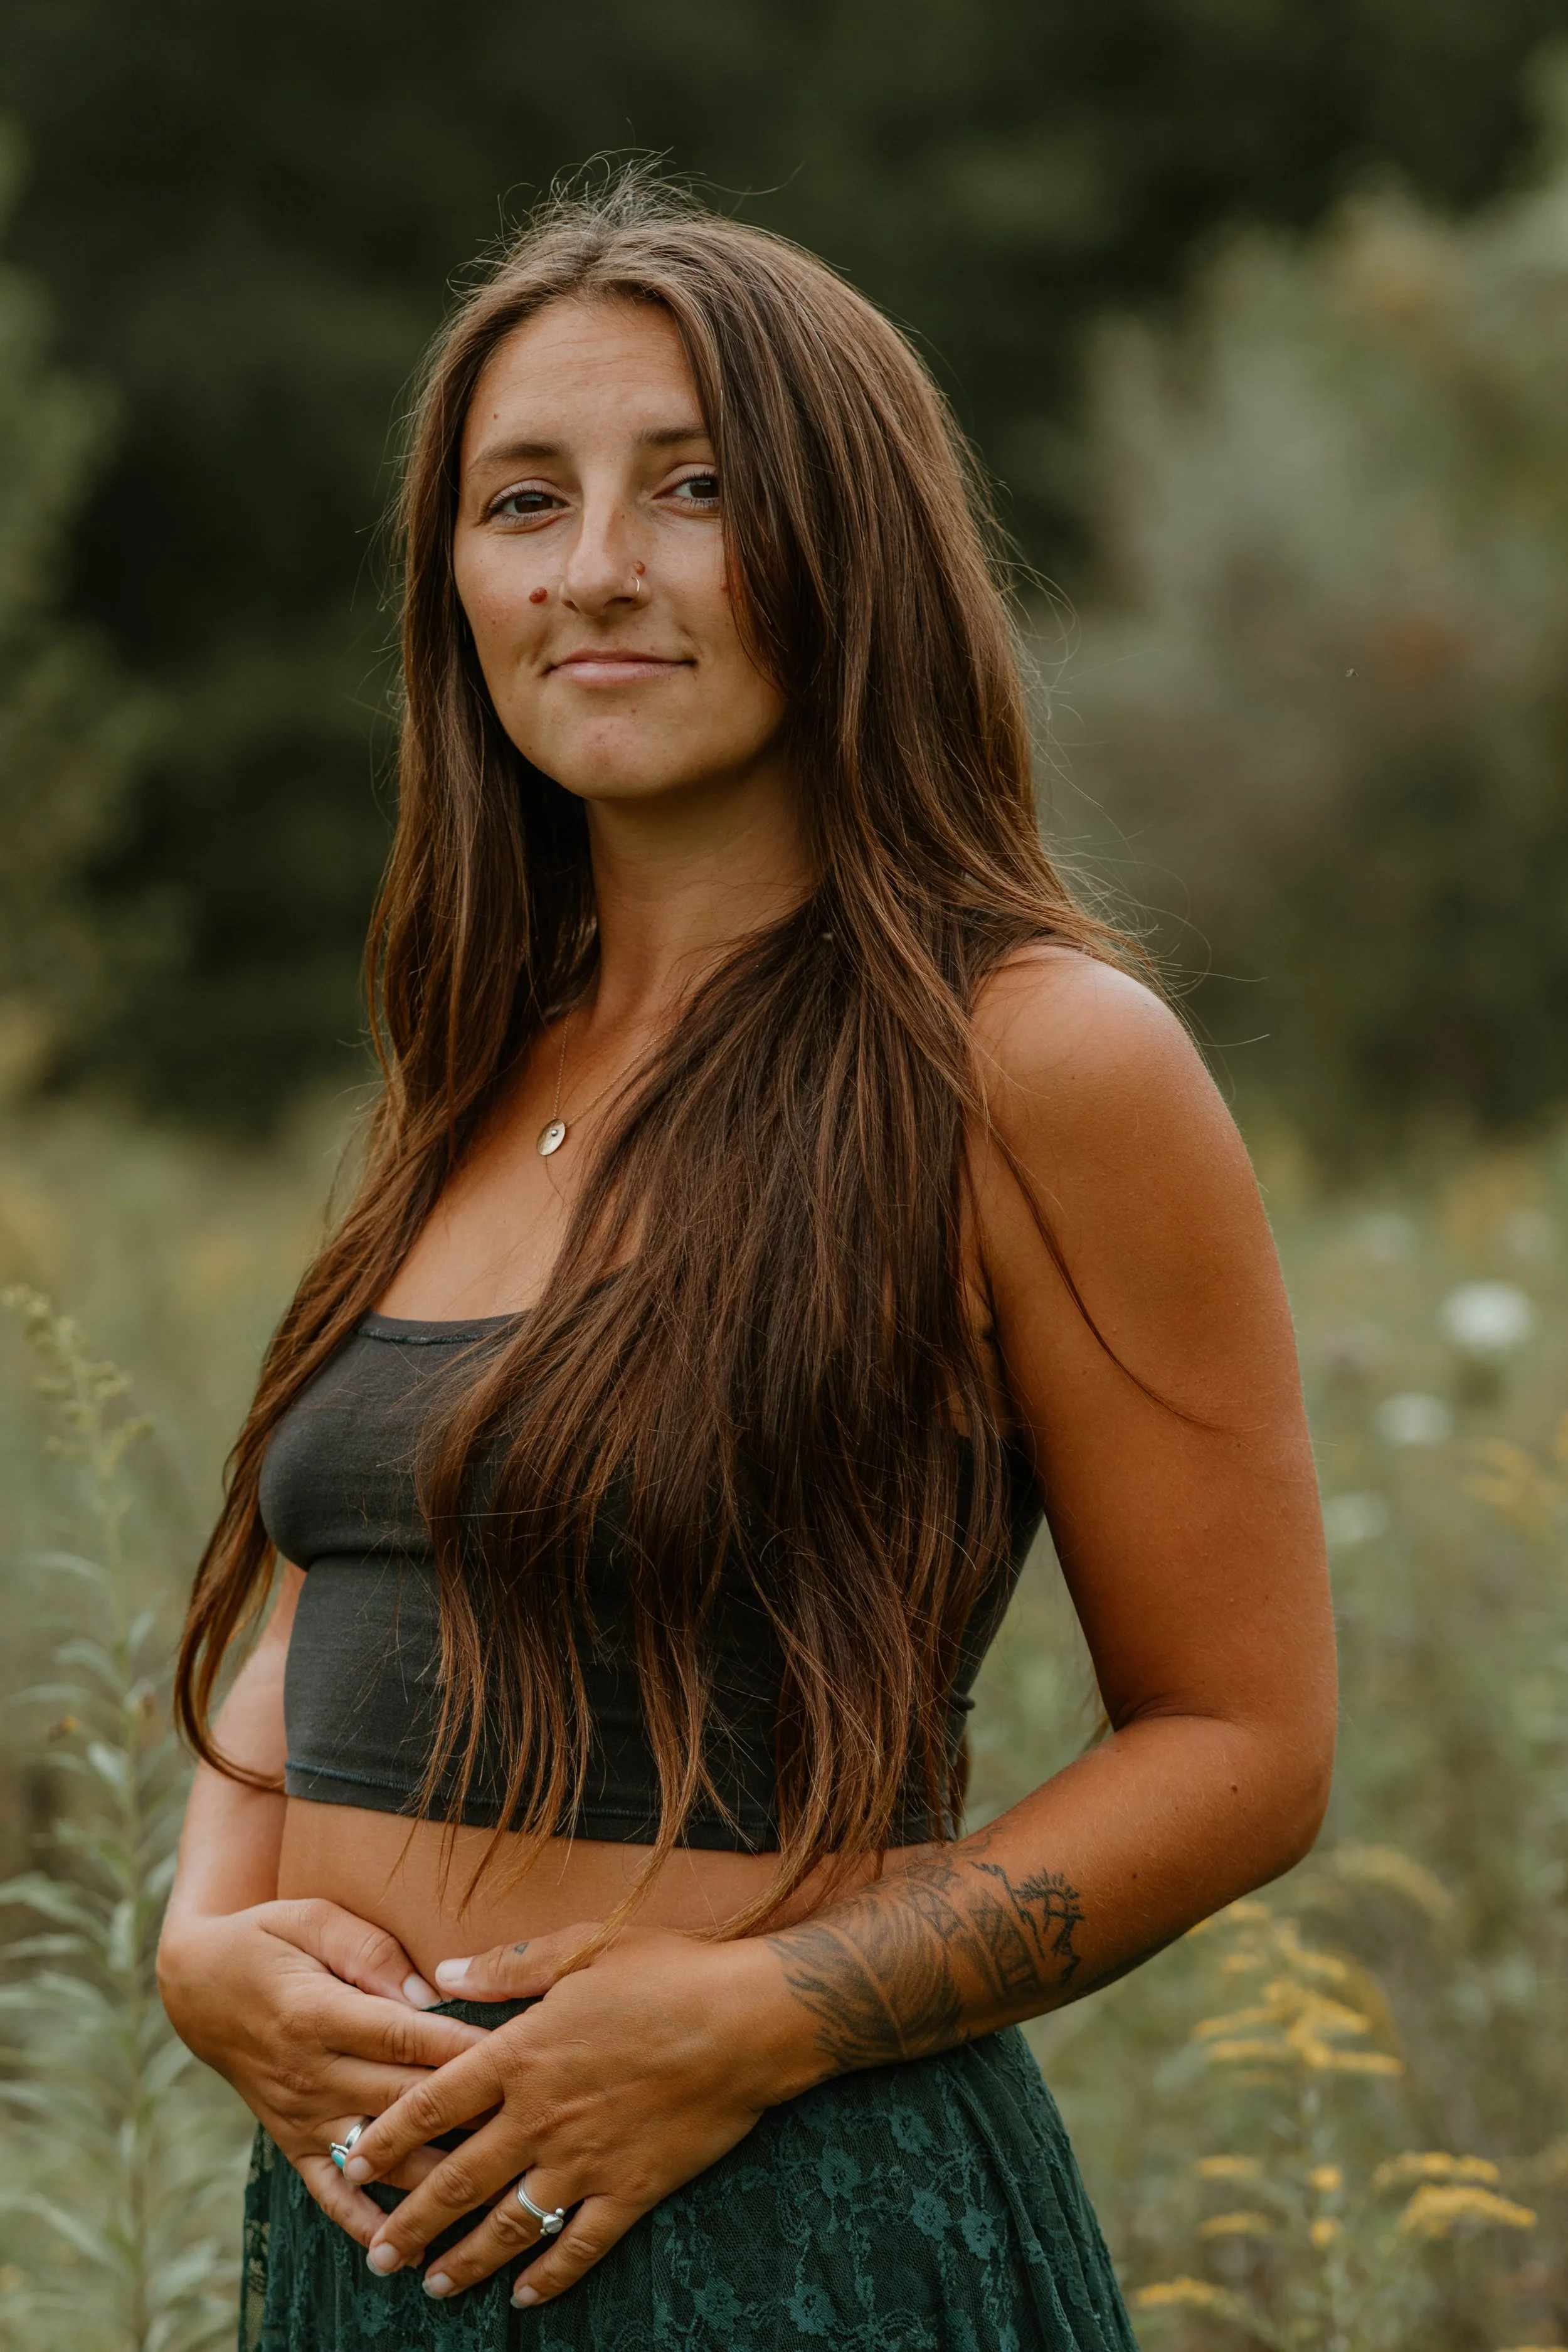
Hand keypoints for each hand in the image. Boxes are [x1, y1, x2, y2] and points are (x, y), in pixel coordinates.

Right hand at [157, 1897, 491, 2245]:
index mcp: (317, 2014)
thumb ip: (369, 1951)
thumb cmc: (265, 1940)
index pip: (403, 2038)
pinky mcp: (291, 2142)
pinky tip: (407, 2251)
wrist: (195, 1987)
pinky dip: (365, 2224)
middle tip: (530, 2122)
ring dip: (433, 2178)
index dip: (461, 2048)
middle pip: (402, 2100)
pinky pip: (330, 2193)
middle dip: (467, 2113)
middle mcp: (309, 2074)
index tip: (517, 2057)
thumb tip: (429, 1991)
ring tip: (494, 2195)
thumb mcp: (310, 1918)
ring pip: (379, 2155)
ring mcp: (300, 2116)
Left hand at [343, 1923, 808, 2307]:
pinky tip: (525, 2297)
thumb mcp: (585, 1946)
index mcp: (523, 2054)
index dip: (385, 2136)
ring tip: (433, 2286)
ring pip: (510, 2225)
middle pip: (457, 2179)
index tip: (351, 2164)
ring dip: (466, 2260)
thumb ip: (510, 1966)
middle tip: (376, 2257)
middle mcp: (543, 2116)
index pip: (432, 2104)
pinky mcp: (632, 2189)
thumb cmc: (670, 1971)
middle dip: (410, 2223)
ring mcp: (587, 2159)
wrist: (750, 2019)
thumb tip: (446, 1972)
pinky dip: (549, 2276)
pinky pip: (580, 2245)